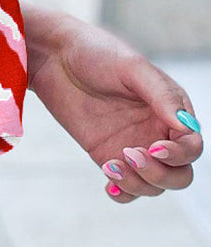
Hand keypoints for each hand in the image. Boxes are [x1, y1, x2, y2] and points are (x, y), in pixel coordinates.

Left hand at [26, 13, 202, 204]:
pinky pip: (126, 188)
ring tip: (111, 165)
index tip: (153, 147)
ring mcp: (134, 146)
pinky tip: (109, 183)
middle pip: (179, 174)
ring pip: (153, 186)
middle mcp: (158, 132)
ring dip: (138, 184)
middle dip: (161, 175)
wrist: (55, 58)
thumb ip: (162, 95)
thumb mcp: (132, 68)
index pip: (191, 146)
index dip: (179, 154)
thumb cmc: (97, 53)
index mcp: (172, 110)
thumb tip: (185, 125)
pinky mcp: (108, 156)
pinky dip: (123, 193)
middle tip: (130, 155)